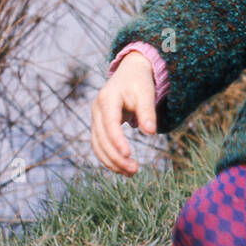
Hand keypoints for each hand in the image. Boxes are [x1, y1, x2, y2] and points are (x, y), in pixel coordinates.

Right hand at [91, 52, 157, 174]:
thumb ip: (147, 112)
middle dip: (116, 157)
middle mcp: (97, 109)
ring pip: (98, 145)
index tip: (129, 155)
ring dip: (112, 162)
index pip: (110, 124)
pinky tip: (123, 168)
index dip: (117, 141)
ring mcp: (95, 118)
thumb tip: (150, 132)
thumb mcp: (146, 93)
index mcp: (107, 99)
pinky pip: (100, 145)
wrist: (130, 72)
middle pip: (102, 138)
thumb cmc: (139, 82)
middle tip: (135, 170)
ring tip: (131, 173)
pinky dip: (109, 158)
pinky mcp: (99, 126)